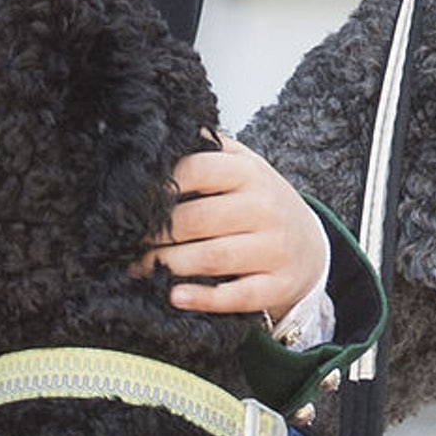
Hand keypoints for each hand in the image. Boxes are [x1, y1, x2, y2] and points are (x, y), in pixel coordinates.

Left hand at [135, 135, 327, 320]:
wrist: (310, 244)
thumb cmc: (260, 203)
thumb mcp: (243, 167)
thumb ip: (206, 151)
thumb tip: (158, 137)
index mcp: (249, 172)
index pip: (196, 170)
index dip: (158, 187)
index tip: (130, 202)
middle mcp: (264, 207)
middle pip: (196, 219)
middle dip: (154, 234)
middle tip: (124, 242)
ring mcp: (274, 248)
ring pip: (212, 257)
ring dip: (167, 265)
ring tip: (137, 268)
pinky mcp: (277, 285)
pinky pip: (237, 295)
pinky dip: (203, 298)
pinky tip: (175, 297)